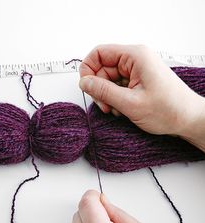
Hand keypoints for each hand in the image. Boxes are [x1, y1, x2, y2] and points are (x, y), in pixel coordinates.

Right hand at [79, 44, 204, 150]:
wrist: (187, 120)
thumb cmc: (169, 110)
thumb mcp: (130, 103)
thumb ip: (103, 91)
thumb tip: (84, 82)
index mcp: (135, 56)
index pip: (99, 53)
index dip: (88, 69)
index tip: (87, 87)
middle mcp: (135, 60)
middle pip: (103, 69)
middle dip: (100, 89)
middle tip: (105, 105)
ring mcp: (137, 71)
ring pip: (109, 80)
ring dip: (108, 97)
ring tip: (118, 110)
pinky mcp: (138, 81)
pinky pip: (118, 87)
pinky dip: (116, 99)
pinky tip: (124, 109)